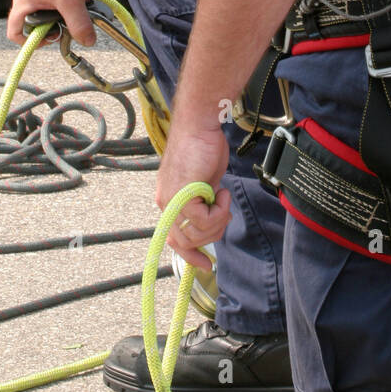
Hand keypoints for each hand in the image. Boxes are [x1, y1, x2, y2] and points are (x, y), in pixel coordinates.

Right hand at [6, 0, 101, 45]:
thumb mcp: (73, 1)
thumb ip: (79, 25)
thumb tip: (87, 41)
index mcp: (24, 0)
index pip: (14, 31)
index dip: (29, 42)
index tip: (51, 39)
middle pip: (35, 22)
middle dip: (52, 27)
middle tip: (68, 25)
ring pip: (50, 9)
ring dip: (65, 14)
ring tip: (80, 9)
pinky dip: (71, 2)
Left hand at [156, 122, 230, 270]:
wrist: (200, 127)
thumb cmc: (203, 149)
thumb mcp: (204, 184)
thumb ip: (203, 204)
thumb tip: (212, 223)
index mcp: (169, 202)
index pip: (175, 239)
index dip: (189, 255)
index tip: (204, 264)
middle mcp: (166, 204)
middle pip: (188, 241)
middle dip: (212, 233)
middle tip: (224, 212)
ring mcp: (172, 201)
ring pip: (197, 234)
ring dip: (218, 220)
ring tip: (223, 198)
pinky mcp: (182, 197)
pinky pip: (203, 220)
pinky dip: (219, 210)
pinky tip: (222, 193)